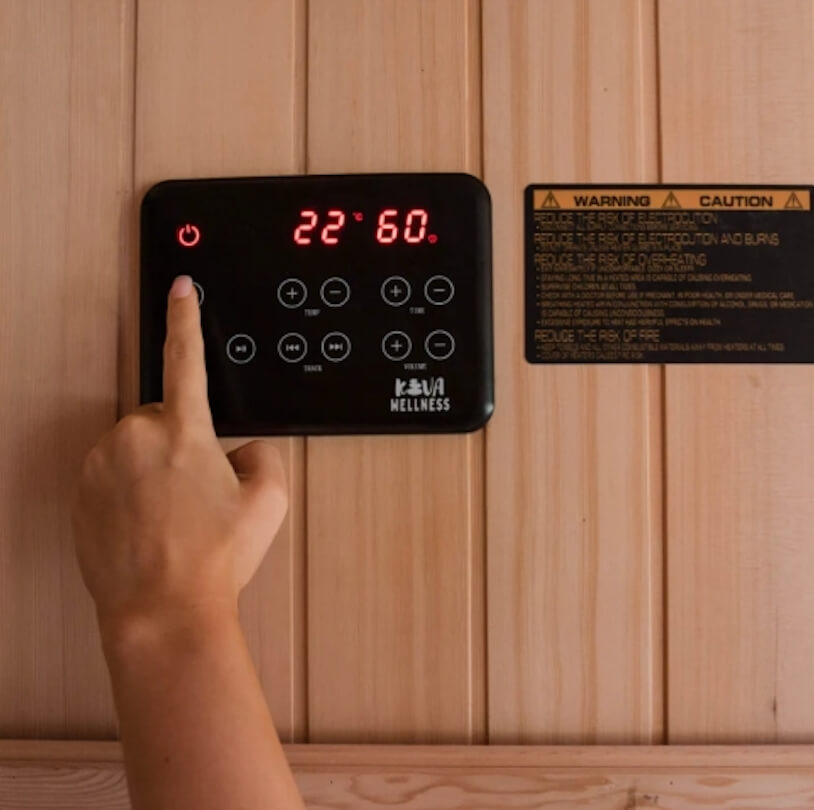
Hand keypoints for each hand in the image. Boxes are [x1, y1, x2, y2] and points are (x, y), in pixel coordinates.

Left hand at [72, 275, 286, 636]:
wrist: (163, 608)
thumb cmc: (214, 557)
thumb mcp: (268, 500)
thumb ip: (262, 455)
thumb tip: (243, 449)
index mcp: (184, 430)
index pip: (185, 357)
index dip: (185, 316)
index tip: (180, 287)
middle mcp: (136, 436)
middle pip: (165, 418)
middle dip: (183, 443)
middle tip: (198, 493)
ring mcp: (103, 464)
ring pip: (138, 447)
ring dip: (155, 468)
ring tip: (173, 516)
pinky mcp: (82, 491)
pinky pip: (113, 474)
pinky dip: (130, 490)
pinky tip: (149, 524)